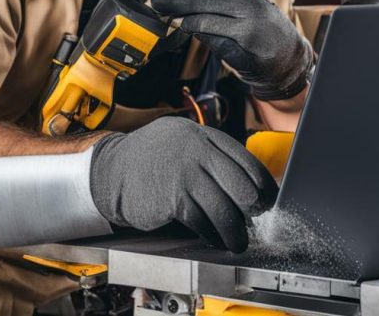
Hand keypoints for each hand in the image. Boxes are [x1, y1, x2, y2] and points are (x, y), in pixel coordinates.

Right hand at [89, 117, 276, 251]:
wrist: (110, 172)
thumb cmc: (151, 162)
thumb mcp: (182, 145)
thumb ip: (211, 157)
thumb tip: (247, 185)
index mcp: (204, 136)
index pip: (247, 162)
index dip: (263, 186)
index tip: (268, 201)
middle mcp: (198, 150)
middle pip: (242, 185)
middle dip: (253, 209)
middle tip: (254, 221)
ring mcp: (186, 173)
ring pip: (226, 208)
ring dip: (236, 231)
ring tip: (238, 241)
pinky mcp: (174, 198)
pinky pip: (204, 221)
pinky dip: (214, 234)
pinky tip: (215, 238)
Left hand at [151, 0, 313, 100]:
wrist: (287, 60)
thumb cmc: (261, 32)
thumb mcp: (248, 6)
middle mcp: (250, 0)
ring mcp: (250, 20)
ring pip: (213, 7)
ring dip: (183, 6)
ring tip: (163, 7)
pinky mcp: (247, 41)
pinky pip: (217, 31)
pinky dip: (198, 27)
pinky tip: (183, 25)